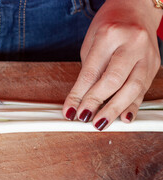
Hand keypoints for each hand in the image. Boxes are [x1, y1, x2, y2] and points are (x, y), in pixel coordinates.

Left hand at [63, 0, 162, 129]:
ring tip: (100, 123)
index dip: (79, 95)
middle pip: (114, 81)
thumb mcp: (91, 42)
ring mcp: (147, 55)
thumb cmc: (109, 24)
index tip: (70, 110)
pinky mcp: (155, 64)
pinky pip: (143, 90)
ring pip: (132, 89)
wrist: (136, 8)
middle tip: (84, 118)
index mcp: (111, 35)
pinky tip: (123, 118)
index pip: (91, 72)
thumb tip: (82, 100)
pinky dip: (132, 106)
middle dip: (96, 103)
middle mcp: (132, 44)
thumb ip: (89, 70)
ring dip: (114, 110)